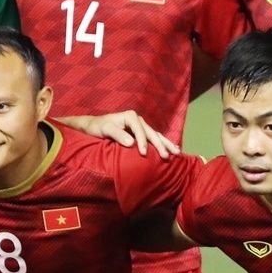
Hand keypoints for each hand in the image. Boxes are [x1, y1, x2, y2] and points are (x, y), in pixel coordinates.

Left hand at [63, 111, 179, 157]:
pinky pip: (154, 138)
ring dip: (166, 144)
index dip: (143, 142)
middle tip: (166, 156)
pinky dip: (163, 144)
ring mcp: (141, 126)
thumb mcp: (105, 129)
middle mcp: (138, 120)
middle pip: (151, 133)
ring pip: (156, 135)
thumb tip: (131, 143)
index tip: (144, 153)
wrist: (94, 126)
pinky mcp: (141, 133)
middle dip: (160, 145)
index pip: (139, 130)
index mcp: (130, 116)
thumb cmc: (98, 127)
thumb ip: (117, 134)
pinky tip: (172, 149)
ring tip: (177, 152)